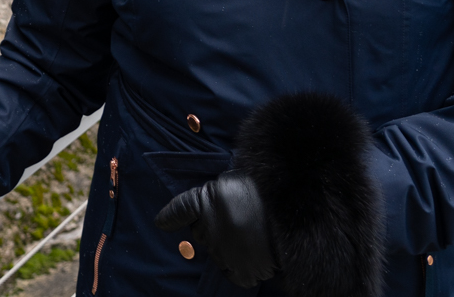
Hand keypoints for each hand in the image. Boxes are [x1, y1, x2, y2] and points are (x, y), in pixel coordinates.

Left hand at [154, 170, 277, 287]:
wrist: (292, 211)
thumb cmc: (264, 191)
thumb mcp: (233, 181)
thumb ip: (217, 194)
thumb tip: (211, 205)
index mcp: (205, 201)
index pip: (180, 210)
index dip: (170, 217)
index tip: (161, 223)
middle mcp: (207, 228)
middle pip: (200, 232)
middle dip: (213, 228)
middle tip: (237, 220)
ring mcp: (222, 252)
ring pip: (216, 252)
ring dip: (228, 246)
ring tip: (251, 235)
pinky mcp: (238, 270)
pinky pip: (232, 272)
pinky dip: (239, 267)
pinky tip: (253, 254)